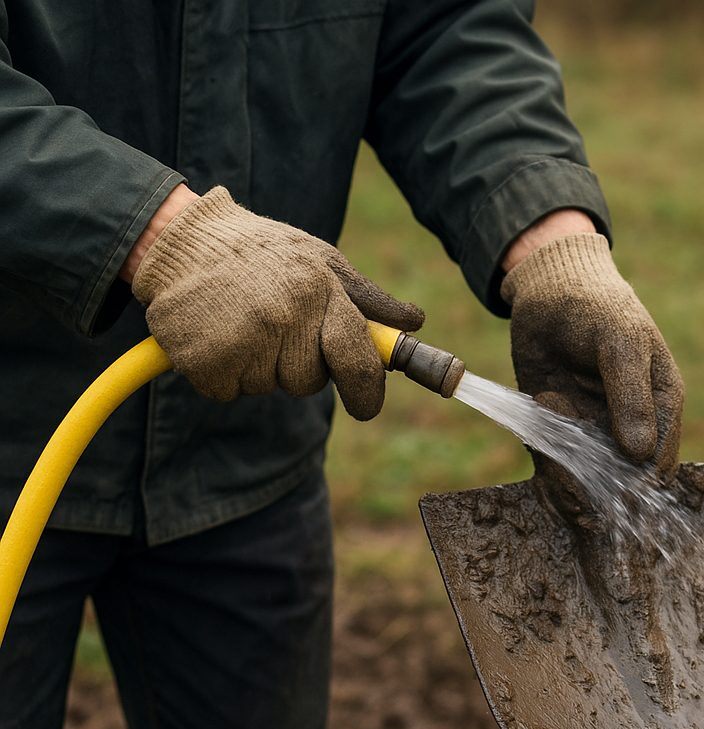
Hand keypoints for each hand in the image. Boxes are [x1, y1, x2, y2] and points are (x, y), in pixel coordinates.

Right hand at [130, 186, 423, 416]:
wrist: (182, 239)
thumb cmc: (262, 252)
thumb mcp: (321, 260)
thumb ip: (368, 298)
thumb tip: (415, 322)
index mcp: (320, 290)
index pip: (358, 359)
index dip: (367, 392)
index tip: (366, 407)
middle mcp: (286, 316)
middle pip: (309, 381)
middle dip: (296, 365)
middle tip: (274, 325)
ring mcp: (244, 338)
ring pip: (267, 387)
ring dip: (256, 366)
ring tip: (240, 319)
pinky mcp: (205, 358)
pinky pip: (228, 390)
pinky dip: (221, 372)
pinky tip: (215, 333)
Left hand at [501, 231, 682, 490]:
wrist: (549, 290)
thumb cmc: (599, 310)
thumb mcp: (621, 344)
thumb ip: (631, 397)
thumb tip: (640, 454)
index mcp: (661, 407)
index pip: (658, 464)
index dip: (639, 487)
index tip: (617, 495)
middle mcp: (629, 428)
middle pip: (622, 484)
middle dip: (602, 496)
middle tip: (581, 502)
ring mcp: (592, 433)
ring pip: (587, 483)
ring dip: (573, 490)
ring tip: (564, 488)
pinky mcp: (557, 433)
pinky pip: (557, 469)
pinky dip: (551, 481)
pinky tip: (547, 482)